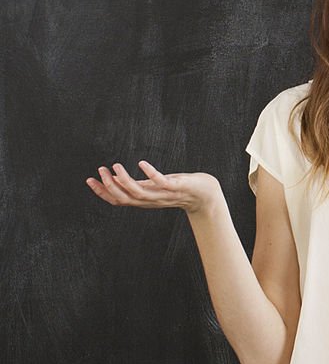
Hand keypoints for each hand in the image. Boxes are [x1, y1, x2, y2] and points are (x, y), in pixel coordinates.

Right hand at [86, 161, 221, 215]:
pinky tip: (141, 163)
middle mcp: (151, 200)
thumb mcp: (153, 187)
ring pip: (138, 192)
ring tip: (115, 166)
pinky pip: (161, 182)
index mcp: (144, 200)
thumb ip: (136, 185)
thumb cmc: (178, 188)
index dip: (102, 192)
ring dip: (125, 180)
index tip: (89, 180)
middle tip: (100, 170)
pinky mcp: (175, 187)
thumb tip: (115, 179)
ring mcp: (163, 194)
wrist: (204, 194)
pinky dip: (150, 174)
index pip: (117, 200)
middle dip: (109, 186)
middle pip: (124, 198)